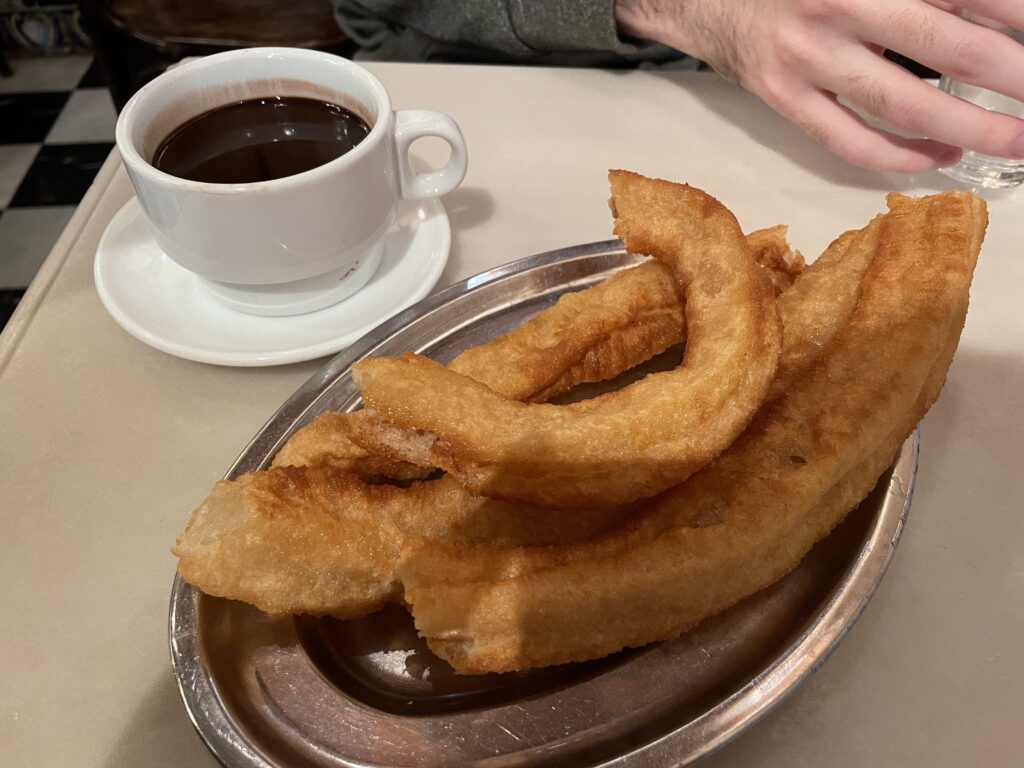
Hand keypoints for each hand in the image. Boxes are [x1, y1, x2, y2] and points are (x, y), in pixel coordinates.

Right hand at [616, 0, 1023, 172]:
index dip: (1018, 19)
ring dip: (969, 127)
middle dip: (1012, 75)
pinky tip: (939, 156)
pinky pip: (847, 140)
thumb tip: (986, 12)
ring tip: (1013, 141)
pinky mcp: (783, 97)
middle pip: (949, 46)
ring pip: (903, 103)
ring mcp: (809, 58)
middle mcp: (841, 4)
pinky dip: (898, 156)